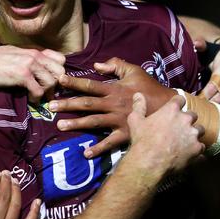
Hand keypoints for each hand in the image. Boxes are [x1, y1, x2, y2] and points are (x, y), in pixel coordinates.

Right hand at [0, 46, 65, 103]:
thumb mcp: (19, 53)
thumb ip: (32, 59)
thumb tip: (43, 69)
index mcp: (36, 51)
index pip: (61, 59)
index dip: (59, 72)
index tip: (53, 80)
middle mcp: (36, 57)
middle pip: (60, 72)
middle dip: (57, 84)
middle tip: (48, 91)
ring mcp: (30, 65)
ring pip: (51, 82)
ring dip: (47, 93)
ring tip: (39, 96)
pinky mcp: (22, 76)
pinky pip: (38, 91)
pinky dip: (37, 98)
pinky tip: (32, 100)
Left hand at [49, 57, 174, 157]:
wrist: (168, 107)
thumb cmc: (149, 87)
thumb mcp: (134, 71)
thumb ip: (115, 65)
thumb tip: (96, 65)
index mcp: (114, 89)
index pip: (90, 85)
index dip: (74, 82)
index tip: (59, 80)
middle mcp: (113, 104)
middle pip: (87, 104)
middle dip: (68, 104)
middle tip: (51, 106)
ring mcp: (118, 120)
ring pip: (93, 122)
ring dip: (76, 124)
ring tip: (60, 126)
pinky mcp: (126, 134)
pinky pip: (110, 143)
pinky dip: (98, 149)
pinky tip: (86, 154)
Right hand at [127, 93, 204, 175]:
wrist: (150, 162)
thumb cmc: (142, 140)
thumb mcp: (135, 121)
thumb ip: (139, 106)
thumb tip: (138, 94)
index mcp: (171, 110)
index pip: (180, 99)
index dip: (178, 103)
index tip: (175, 107)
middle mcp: (185, 120)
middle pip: (193, 115)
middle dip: (188, 120)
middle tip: (180, 127)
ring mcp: (193, 135)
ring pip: (200, 130)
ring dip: (194, 134)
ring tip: (187, 140)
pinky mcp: (197, 149)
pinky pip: (202, 147)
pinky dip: (197, 150)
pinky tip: (190, 153)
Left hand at [194, 40, 219, 108]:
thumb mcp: (211, 50)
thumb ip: (201, 46)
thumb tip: (196, 42)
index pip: (211, 89)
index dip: (201, 97)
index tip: (193, 103)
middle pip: (219, 99)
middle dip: (208, 107)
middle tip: (198, 112)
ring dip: (219, 112)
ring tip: (208, 116)